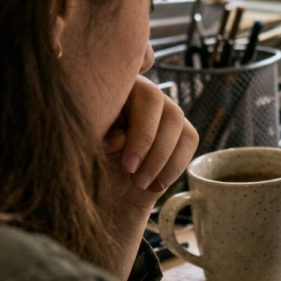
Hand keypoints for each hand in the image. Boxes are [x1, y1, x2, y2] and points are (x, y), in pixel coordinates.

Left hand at [103, 75, 197, 216]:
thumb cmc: (94, 168)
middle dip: (153, 147)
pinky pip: (189, 141)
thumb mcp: (91, 156)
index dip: (142, 133)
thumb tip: (120, 138)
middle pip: (165, 109)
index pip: (143, 98)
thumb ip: (102, 142)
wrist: (108, 191)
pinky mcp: (180, 131)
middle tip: (136, 177)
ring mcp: (163, 110)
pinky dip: (174, 167)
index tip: (128, 166)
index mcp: (116, 89)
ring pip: (178, 124)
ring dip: (162, 159)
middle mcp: (142, 93)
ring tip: (141, 183)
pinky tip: (155, 184)